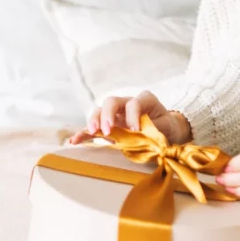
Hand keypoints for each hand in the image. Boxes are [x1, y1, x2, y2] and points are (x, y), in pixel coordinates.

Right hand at [67, 90, 189, 144]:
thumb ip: (155, 129)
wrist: (164, 128)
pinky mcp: (108, 125)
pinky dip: (83, 133)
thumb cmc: (165, 126)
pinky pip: (93, 127)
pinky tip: (74, 141)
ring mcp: (115, 113)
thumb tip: (144, 135)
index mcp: (144, 100)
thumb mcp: (165, 126)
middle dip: (107, 115)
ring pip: (99, 110)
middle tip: (108, 130)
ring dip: (94, 121)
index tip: (135, 129)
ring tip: (92, 132)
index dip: (133, 116)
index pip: (134, 103)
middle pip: (112, 102)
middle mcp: (126, 103)